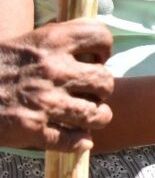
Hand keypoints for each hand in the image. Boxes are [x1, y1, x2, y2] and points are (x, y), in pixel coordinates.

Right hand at [0, 19, 114, 151]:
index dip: (104, 48)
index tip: (96, 57)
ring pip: (97, 113)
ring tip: (88, 115)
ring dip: (96, 116)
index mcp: (50, 41)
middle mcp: (53, 70)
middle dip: (101, 88)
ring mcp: (45, 102)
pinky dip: (79, 141)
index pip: (101, 36)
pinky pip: (77, 140)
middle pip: (106, 80)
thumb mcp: (24, 43)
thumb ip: (56, 44)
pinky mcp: (35, 131)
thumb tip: (94, 49)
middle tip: (89, 92)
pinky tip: (75, 137)